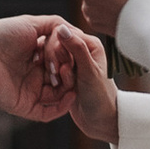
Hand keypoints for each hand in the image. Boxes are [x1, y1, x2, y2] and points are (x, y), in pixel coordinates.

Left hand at [0, 16, 77, 119]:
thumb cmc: (4, 35)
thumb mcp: (32, 23)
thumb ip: (56, 25)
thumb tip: (76, 34)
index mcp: (37, 58)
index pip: (62, 63)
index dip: (70, 59)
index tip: (74, 52)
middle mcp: (34, 76)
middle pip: (62, 80)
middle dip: (70, 74)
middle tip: (69, 66)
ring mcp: (30, 92)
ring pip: (58, 97)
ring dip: (68, 89)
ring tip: (69, 78)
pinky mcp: (24, 106)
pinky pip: (48, 113)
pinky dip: (61, 107)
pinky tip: (70, 96)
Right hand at [55, 22, 118, 142]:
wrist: (100, 121)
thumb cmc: (100, 97)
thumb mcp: (89, 72)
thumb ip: (76, 48)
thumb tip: (61, 27)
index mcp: (90, 44)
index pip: (64, 33)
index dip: (59, 49)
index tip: (64, 67)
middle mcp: (81, 50)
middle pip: (55, 45)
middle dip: (56, 63)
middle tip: (66, 79)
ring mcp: (72, 62)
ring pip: (50, 58)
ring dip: (54, 73)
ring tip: (65, 86)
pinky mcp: (64, 74)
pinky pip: (49, 70)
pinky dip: (51, 79)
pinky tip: (59, 89)